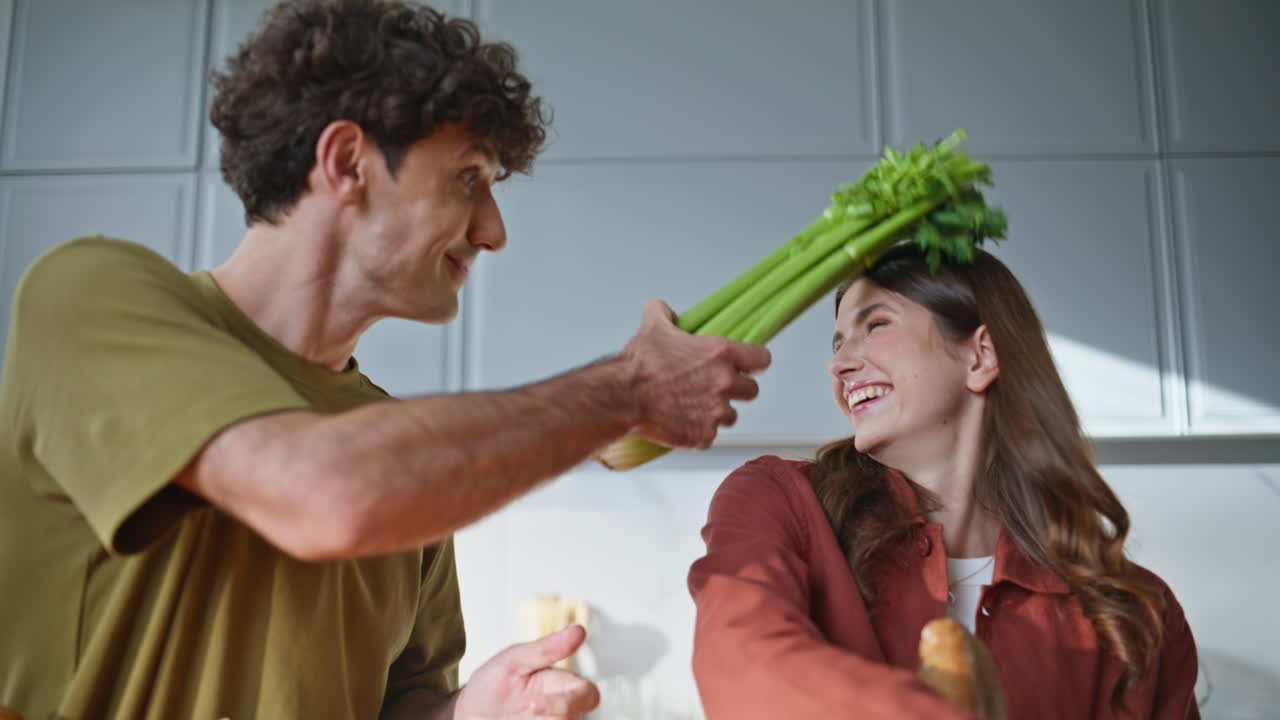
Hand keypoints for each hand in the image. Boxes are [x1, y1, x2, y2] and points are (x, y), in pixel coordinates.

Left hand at [452, 625, 599, 719]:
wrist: (466, 716)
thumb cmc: (490, 687)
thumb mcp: (513, 661)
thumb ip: (547, 649)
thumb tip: (578, 631)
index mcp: (559, 685)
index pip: (587, 693)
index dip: (570, 701)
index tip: (535, 705)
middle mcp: (560, 709)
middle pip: (578, 716)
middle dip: (557, 714)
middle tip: (528, 712)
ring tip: (514, 718)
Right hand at [620, 300, 771, 448]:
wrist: (622, 398)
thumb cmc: (640, 364)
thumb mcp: (652, 327)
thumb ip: (663, 313)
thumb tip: (662, 308)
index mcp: (720, 353)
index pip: (762, 358)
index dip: (755, 361)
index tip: (748, 365)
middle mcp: (724, 382)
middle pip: (752, 390)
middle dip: (737, 389)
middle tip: (715, 387)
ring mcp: (716, 412)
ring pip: (731, 415)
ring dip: (717, 411)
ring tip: (694, 406)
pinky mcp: (704, 436)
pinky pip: (710, 435)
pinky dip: (699, 431)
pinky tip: (681, 421)